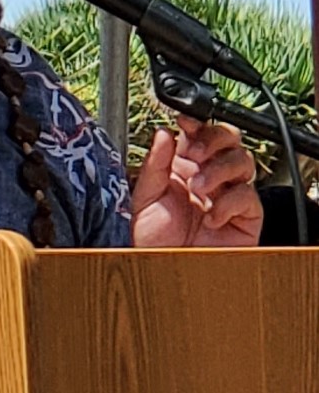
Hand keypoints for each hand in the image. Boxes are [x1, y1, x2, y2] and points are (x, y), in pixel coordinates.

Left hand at [131, 117, 262, 249]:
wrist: (160, 272)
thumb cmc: (152, 242)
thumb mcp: (144, 199)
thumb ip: (154, 165)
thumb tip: (163, 132)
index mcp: (184, 167)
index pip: (200, 133)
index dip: (196, 122)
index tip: (184, 120)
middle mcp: (210, 177)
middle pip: (229, 138)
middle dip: (214, 139)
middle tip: (195, 153)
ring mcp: (229, 194)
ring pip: (242, 161)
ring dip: (219, 170)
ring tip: (199, 189)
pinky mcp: (245, 216)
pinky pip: (248, 197)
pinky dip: (229, 203)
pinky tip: (211, 216)